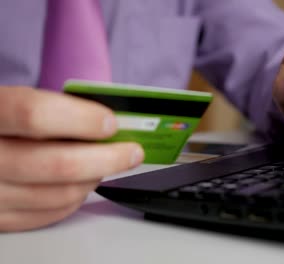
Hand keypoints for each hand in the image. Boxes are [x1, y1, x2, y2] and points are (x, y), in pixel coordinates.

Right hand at [0, 87, 143, 231]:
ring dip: (95, 178)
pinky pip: (50, 214)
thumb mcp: (15, 100)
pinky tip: (85, 181)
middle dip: (108, 158)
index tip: (111, 123)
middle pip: (59, 165)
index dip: (81, 119)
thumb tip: (108, 123)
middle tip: (132, 151)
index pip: (34, 114)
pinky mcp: (0, 218)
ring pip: (60, 194)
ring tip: (109, 164)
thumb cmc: (2, 121)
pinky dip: (77, 198)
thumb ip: (56, 108)